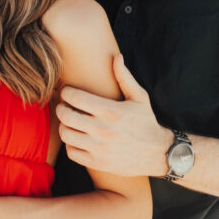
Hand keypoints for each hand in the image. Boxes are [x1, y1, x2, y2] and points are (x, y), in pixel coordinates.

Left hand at [56, 54, 171, 176]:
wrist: (157, 154)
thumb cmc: (146, 122)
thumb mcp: (139, 97)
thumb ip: (124, 77)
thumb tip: (116, 56)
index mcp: (111, 111)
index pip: (75, 98)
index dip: (66, 92)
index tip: (68, 91)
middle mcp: (103, 130)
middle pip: (66, 115)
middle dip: (61, 107)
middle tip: (65, 105)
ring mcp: (99, 148)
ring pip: (66, 134)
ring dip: (64, 125)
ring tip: (70, 121)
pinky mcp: (97, 163)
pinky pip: (71, 152)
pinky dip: (70, 144)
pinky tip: (77, 137)